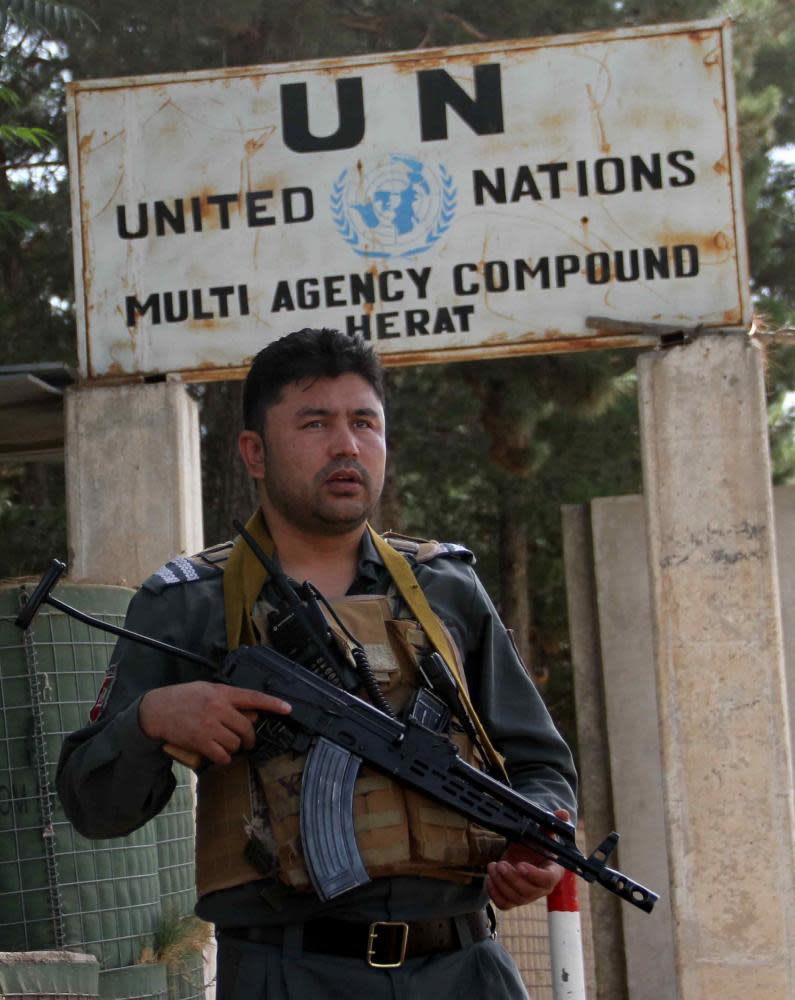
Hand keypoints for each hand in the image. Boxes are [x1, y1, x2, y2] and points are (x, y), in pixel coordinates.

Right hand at [139, 681, 290, 765]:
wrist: (157, 710)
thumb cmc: (183, 698)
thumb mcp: (207, 689)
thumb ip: (227, 698)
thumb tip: (249, 713)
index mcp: (222, 692)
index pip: (253, 697)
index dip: (273, 703)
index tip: (288, 708)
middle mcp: (218, 708)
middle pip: (246, 728)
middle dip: (250, 738)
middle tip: (248, 742)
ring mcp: (210, 726)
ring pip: (235, 743)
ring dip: (235, 748)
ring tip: (228, 745)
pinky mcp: (200, 742)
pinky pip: (222, 755)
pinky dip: (224, 758)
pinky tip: (221, 755)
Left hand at [486, 809, 568, 909]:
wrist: (525, 855)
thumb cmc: (536, 846)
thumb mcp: (544, 833)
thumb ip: (553, 823)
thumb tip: (562, 813)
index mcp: (552, 873)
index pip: (547, 880)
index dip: (534, 874)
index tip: (521, 864)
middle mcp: (541, 888)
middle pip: (528, 892)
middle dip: (512, 878)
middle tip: (501, 864)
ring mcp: (527, 896)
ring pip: (514, 898)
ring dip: (501, 883)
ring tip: (493, 866)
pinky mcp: (514, 899)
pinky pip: (504, 904)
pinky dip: (494, 893)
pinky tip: (489, 878)